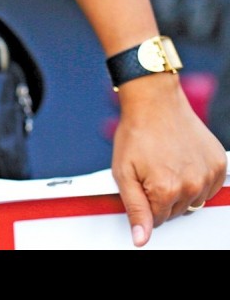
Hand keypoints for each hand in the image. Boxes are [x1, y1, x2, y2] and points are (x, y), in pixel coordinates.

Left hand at [111, 74, 227, 246]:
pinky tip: (182, 161)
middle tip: (151, 170)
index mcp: (166, 191)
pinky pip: (208, 186)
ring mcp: (209, 175)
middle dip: (161, 197)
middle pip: (176, 212)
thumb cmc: (136, 134)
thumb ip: (135, 209)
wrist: (155, 103)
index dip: (145, 203)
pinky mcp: (219, 164)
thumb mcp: (123, 173)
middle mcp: (192, 186)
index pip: (157, 221)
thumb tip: (141, 239)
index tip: (141, 182)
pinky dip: (196, 179)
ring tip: (166, 164)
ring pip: (193, 201)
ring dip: (180, 190)